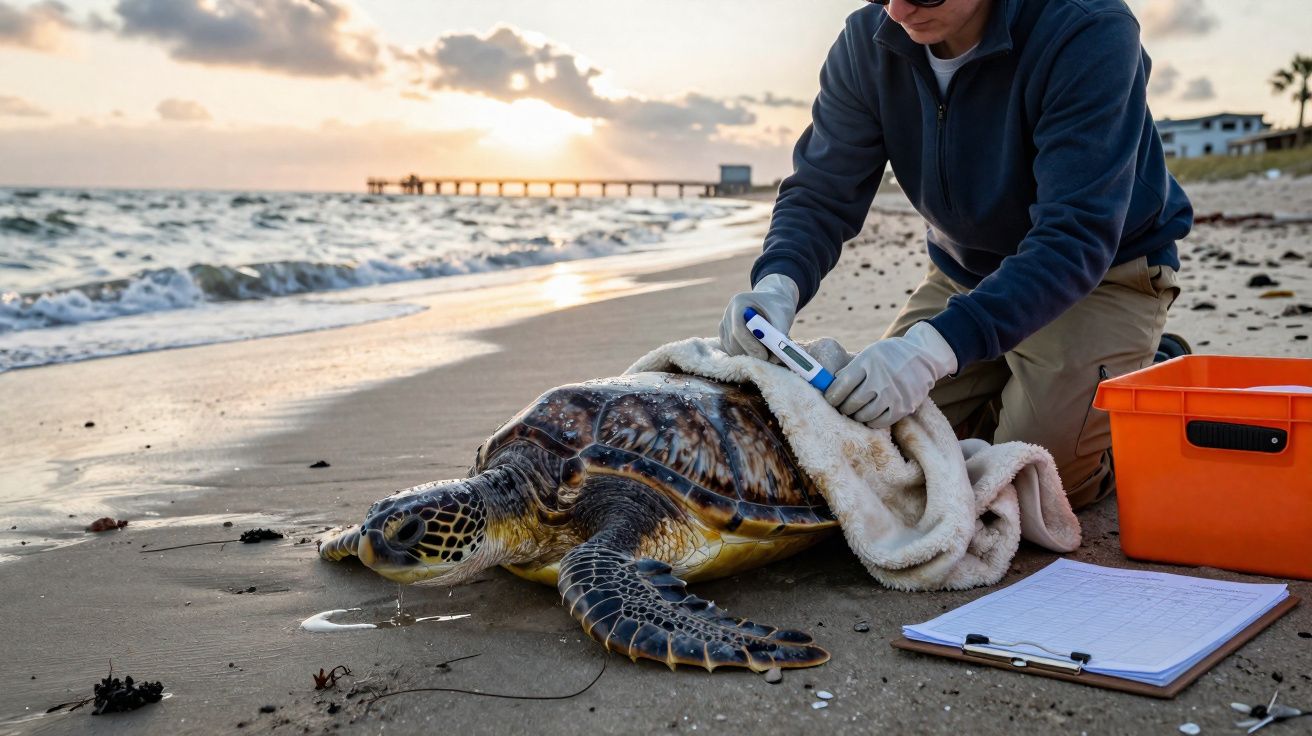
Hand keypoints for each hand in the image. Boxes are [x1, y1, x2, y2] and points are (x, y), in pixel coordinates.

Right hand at [718, 273, 799, 360]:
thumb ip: (778, 336)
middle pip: (733, 341)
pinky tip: (759, 352)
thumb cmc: (779, 308)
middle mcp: (728, 313)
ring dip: (748, 356)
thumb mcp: (782, 318)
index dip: (750, 345)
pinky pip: (731, 350)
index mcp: (740, 303)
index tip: (764, 356)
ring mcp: (724, 324)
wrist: (774, 303)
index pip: (738, 329)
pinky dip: (744, 355)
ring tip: (768, 352)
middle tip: (768, 359)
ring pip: (731, 348)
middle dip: (750, 353)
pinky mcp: (725, 334)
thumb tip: (774, 359)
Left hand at [823, 322, 957, 428]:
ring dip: (855, 416)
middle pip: (851, 403)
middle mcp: (880, 378)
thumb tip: (829, 386)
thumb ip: (851, 369)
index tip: (830, 399)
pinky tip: (869, 415)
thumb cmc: (890, 355)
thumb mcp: (870, 353)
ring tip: (855, 411)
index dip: (831, 396)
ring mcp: (893, 394)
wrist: (925, 356)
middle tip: (842, 407)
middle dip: (842, 407)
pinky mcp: (904, 407)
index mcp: (868, 362)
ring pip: (863, 415)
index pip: (841, 385)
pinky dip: (871, 421)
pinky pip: (880, 422)